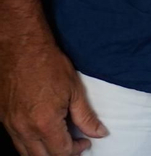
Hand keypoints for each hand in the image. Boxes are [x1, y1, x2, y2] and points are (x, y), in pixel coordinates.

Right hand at [0, 35, 105, 155]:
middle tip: (74, 144)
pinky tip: (42, 131)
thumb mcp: (74, 90)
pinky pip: (16, 140)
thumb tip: (99, 133)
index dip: (77, 149)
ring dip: (43, 152)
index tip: (85, 141)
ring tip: (59, 139)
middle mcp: (23, 129)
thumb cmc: (48, 65)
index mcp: (44, 123)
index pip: (61, 152)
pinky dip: (30, 142)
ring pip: (26, 152)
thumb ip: (86, 116)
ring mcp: (10, 125)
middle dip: (60, 154)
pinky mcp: (3, 118)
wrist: (20, 48)